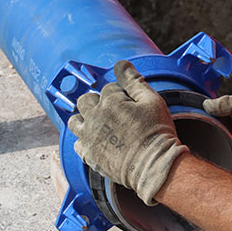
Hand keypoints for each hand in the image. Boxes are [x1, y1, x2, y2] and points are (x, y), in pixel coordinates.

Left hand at [69, 60, 186, 205]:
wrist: (154, 166)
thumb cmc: (156, 132)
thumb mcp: (152, 101)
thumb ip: (134, 81)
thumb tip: (121, 65)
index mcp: (110, 101)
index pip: (109, 88)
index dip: (121, 94)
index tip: (131, 103)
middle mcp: (94, 117)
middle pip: (85, 100)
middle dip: (97, 101)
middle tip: (114, 111)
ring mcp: (89, 137)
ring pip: (74, 121)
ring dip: (84, 118)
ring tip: (100, 123)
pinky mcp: (88, 155)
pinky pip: (77, 143)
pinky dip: (85, 140)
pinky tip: (98, 141)